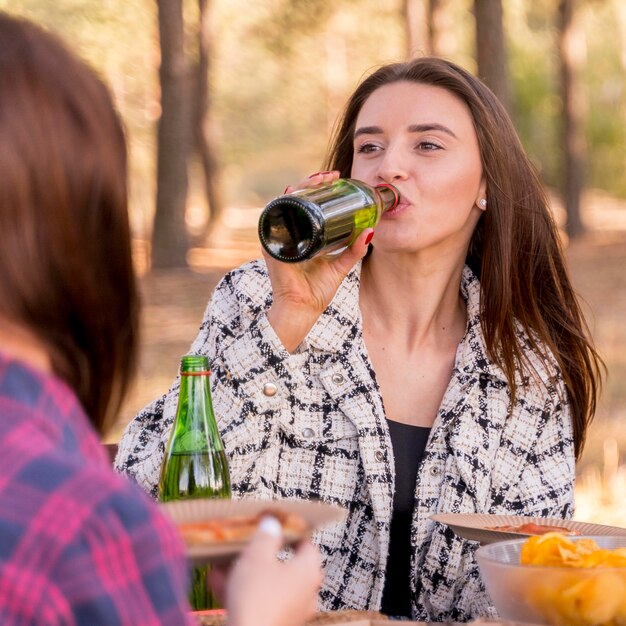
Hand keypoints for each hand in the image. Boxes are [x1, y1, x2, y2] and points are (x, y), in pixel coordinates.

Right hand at [222, 517, 322, 625]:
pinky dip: (242, 592)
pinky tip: (217, 583)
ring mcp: (292, 612)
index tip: (274, 525)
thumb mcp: (257, 556)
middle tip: (242, 545)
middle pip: (283, 565)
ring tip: (221, 564)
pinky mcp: (276, 624)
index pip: (307, 544)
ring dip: (244, 573)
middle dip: (258, 554)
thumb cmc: (257, 597)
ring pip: (267, 584)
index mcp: (308, 571)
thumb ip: (266, 535)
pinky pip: (260, 602)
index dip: (290, 532)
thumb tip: (273, 523)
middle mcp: (306, 593)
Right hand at [266, 170, 372, 351]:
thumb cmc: (315, 292)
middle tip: (330, 176)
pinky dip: (282, 203)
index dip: (319, 190)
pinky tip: (292, 192)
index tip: (336, 179)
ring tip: (318, 180)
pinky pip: (272, 217)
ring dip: (300, 187)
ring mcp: (278, 237)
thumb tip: (370, 233)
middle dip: (311, 183)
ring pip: (285, 203)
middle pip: (296, 199)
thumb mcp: (339, 267)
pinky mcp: (272, 244)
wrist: (302, 309)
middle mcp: (287, 233)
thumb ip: (353, 252)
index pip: (307, 206)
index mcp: (302, 237)